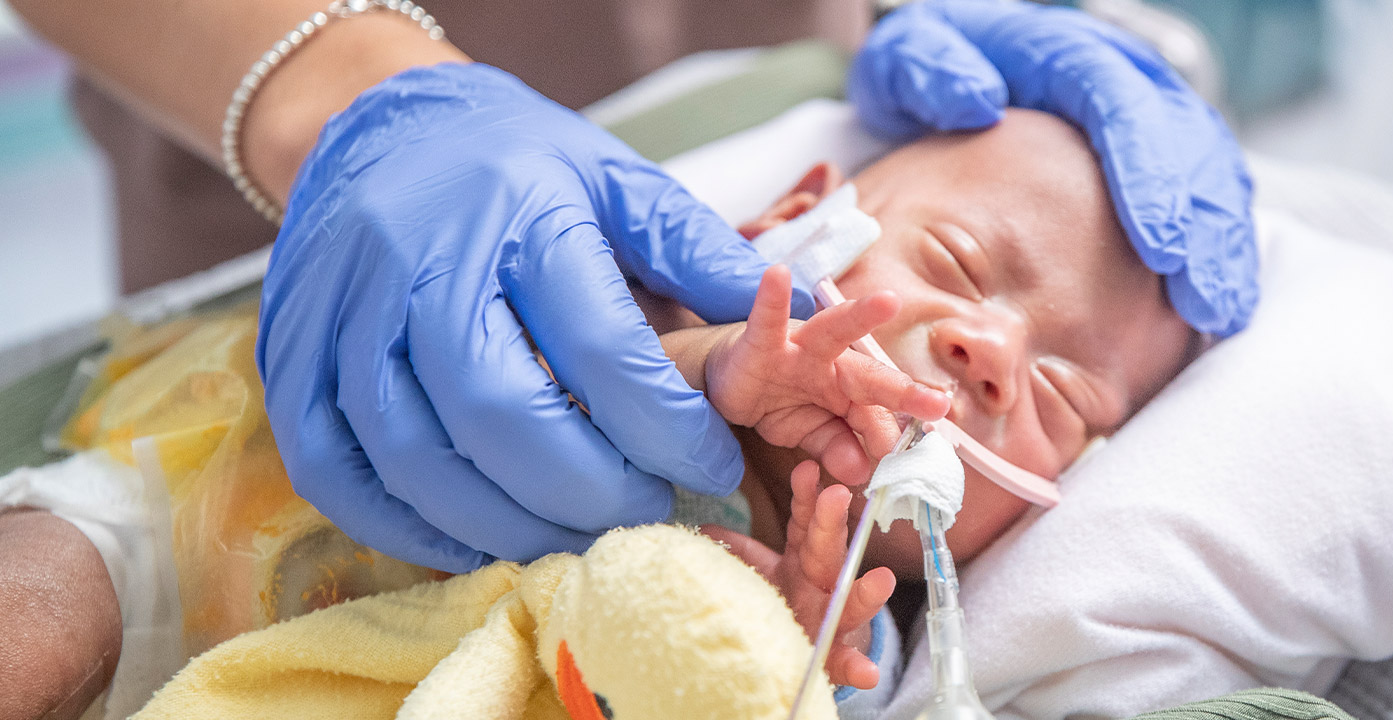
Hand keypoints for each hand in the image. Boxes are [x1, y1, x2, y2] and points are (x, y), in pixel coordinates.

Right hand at [258, 63, 808, 571]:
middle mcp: (423, 266)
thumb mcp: (619, 182)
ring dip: (505, 521)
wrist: (378, 124)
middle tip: (649, 517)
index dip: (665, 428)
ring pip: (416, 458)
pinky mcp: (290, 361)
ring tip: (575, 535)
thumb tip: (806, 316)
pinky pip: (337, 473)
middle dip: (590, 492)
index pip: (601, 349)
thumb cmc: (518, 166)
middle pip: (502, 416)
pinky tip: (476, 535)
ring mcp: (343, 317)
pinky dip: (408, 526)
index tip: (712, 465)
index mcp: (521, 218)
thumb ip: (701, 256)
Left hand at [703, 461, 895, 688]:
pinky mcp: (833, 654)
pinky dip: (857, 666)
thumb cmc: (788, 601)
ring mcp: (832, 617)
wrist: (810, 646)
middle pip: (828, 550)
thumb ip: (741, 553)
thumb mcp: (764, 573)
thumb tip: (707, 529)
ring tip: (881, 579)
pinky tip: (868, 672)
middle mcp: (822, 582)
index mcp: (803, 557)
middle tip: (837, 495)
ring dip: (866, 593)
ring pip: (850, 602)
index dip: (806, 496)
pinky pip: (845, 661)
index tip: (807, 470)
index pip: (804, 521)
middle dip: (832, 523)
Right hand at [705, 266, 950, 483]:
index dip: (894, 438)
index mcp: (850, 392)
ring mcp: (800, 349)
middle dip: (904, 390)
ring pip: (833, 330)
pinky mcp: (762, 342)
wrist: (732, 381)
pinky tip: (777, 275)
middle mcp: (834, 364)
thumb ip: (835, 447)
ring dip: (861, 315)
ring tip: (888, 302)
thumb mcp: (810, 432)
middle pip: (872, 376)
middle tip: (939, 405)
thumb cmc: (782, 401)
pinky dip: (770, 300)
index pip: (878, 416)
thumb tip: (859, 473)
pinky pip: (766, 321)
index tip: (916, 460)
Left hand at [849, 0, 1259, 335]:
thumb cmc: (940, 76)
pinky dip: (1219, 257)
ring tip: (1218, 313)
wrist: (972, 68)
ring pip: (1213, 178)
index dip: (1148, 178)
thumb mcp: (911, 59)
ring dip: (1220, 248)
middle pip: (1187, 149)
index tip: (1158, 245)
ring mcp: (1160, 121)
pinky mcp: (1173, 161)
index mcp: (1071, 59)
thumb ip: (927, 70)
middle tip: (1202, 299)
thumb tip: (972, 100)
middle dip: (1202, 227)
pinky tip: (1218, 313)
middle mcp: (1131, 83)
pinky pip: (1213, 206)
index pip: (1123, 108)